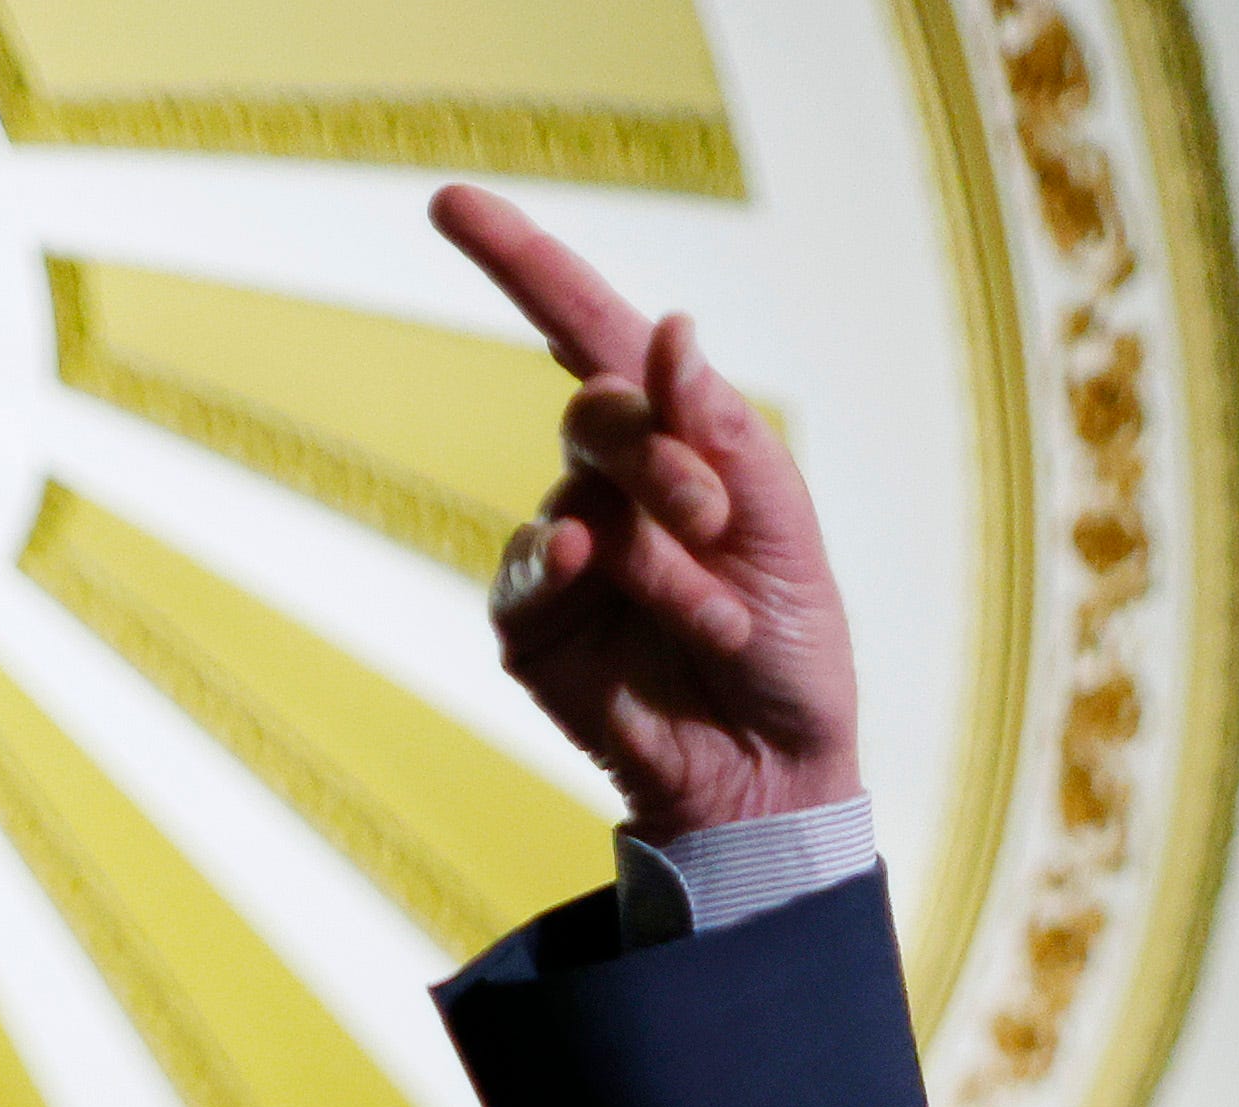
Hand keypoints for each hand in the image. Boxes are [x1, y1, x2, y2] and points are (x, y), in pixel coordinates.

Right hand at [428, 184, 863, 843]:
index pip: (587, 331)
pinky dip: (565, 569)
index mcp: (676, 443)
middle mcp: (611, 484)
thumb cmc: (790, 647)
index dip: (521, 264)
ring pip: (577, 497)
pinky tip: (593, 576)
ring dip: (655, 552)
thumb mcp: (783, 531)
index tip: (448, 202)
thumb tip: (667, 330)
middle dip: (659, 453)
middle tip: (714, 520)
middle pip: (592, 409)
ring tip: (717, 616)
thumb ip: (724, 433)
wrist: (770, 772)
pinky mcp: (531, 620)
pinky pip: (527, 569)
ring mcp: (565, 551)